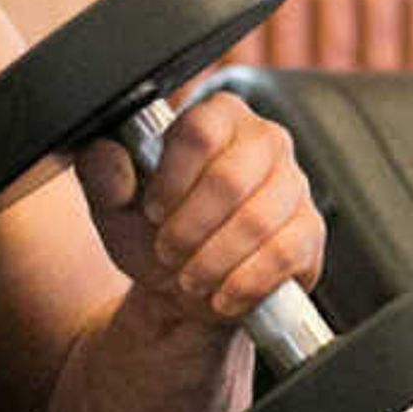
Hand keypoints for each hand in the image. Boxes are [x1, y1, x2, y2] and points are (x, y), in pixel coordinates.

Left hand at [71, 90, 323, 332]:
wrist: (189, 286)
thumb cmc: (157, 234)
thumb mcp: (115, 207)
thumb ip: (102, 174)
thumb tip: (107, 152)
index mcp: (218, 117)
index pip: (200, 131)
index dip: (171, 179)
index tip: (153, 212)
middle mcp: (264, 140)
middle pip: (230, 179)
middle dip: (189, 228)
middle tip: (167, 252)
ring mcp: (294, 184)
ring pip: (257, 220)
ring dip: (213, 260)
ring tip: (190, 278)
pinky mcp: (310, 230)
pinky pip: (284, 254)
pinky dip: (245, 282)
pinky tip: (222, 294)